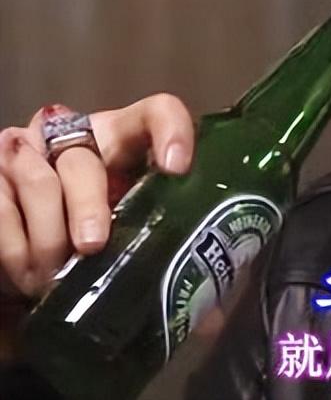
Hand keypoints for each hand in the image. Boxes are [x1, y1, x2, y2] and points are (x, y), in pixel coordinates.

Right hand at [0, 93, 194, 299]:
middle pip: (83, 160)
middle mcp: (81, 135)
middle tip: (93, 245)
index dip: (170, 131)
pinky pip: (0, 209)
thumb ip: (170, 257)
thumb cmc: (107, 229)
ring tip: (56, 277)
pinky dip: (14, 247)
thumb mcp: (137, 229)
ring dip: (46, 238)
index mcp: (129, 138)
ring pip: (37, 182)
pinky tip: (29, 275)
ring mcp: (32, 150)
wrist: (38, 231)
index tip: (177, 168)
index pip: (157, 111)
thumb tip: (210, 318)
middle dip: (87, 206)